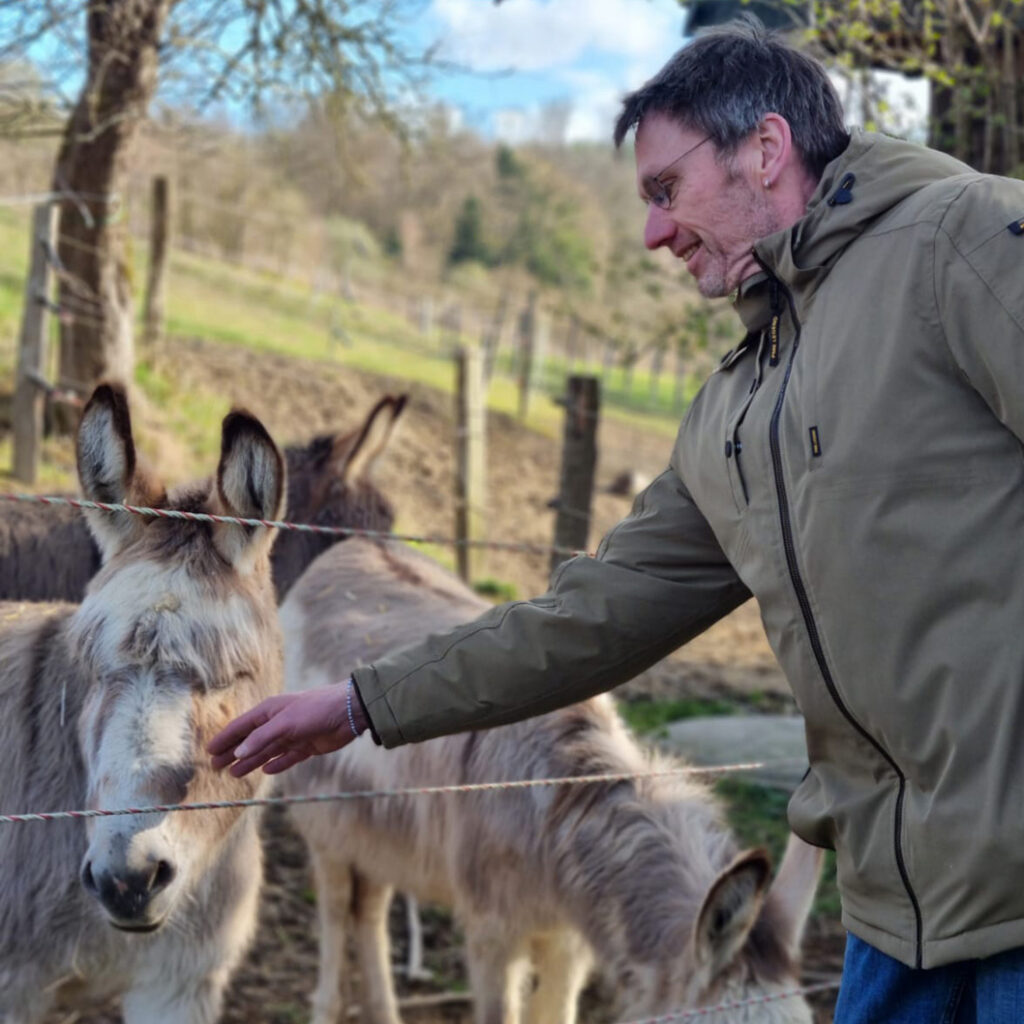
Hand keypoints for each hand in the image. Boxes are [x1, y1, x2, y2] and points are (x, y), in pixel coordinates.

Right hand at [207, 682, 366, 776]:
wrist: (348, 712)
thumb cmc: (314, 709)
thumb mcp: (284, 723)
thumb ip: (261, 739)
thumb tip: (238, 753)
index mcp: (269, 712)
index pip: (241, 727)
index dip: (225, 738)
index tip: (208, 750)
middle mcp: (279, 723)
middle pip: (250, 741)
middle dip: (232, 753)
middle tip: (215, 767)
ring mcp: (292, 735)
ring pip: (266, 751)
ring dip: (250, 762)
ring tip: (234, 773)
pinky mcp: (307, 745)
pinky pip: (287, 757)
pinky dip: (276, 764)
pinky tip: (266, 770)